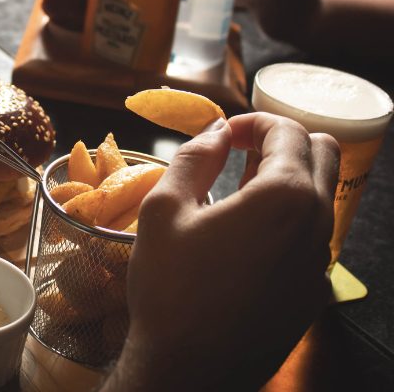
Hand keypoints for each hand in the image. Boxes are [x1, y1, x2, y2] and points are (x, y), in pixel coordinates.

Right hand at [101, 113, 337, 391]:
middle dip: (283, 140)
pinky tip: (247, 235)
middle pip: (324, 154)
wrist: (188, 369)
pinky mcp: (313, 291)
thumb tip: (216, 130)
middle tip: (240, 151)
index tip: (224, 133)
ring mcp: (320, 263)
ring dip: (288, 177)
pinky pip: (313, 235)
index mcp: (284, 197)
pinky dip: (289, 216)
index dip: (253, 121)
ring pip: (321, 196)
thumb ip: (194, 156)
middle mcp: (316, 225)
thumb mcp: (164, 209)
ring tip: (238, 190)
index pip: (288, 131)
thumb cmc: (170, 286)